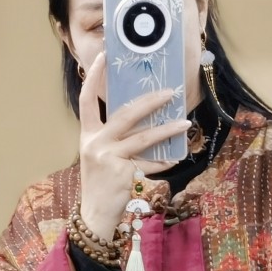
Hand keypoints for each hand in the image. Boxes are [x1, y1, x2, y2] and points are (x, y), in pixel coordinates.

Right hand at [78, 51, 190, 241]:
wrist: (95, 214)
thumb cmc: (101, 183)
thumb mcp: (100, 156)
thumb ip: (114, 138)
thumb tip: (144, 119)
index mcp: (88, 135)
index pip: (87, 100)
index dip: (95, 76)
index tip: (105, 56)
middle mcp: (96, 143)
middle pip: (125, 114)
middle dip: (150, 102)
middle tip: (170, 93)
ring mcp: (108, 158)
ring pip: (143, 138)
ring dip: (166, 130)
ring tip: (184, 124)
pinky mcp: (123, 173)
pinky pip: (149, 164)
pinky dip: (162, 162)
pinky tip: (175, 158)